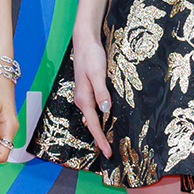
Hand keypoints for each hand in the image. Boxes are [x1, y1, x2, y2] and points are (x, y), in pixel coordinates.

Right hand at [69, 22, 111, 155]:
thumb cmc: (91, 56)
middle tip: (110, 152)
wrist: (84, 41)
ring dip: (100, 129)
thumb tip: (105, 110)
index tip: (108, 153)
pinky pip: (94, 109)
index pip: (93, 124)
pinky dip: (100, 118)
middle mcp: (82, 100)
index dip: (101, 139)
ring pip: (92, 117)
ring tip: (109, 141)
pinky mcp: (88, 90)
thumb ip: (101, 92)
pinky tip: (106, 120)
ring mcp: (84, 96)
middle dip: (100, 138)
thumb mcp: (97, 73)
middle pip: (92, 124)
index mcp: (84, 99)